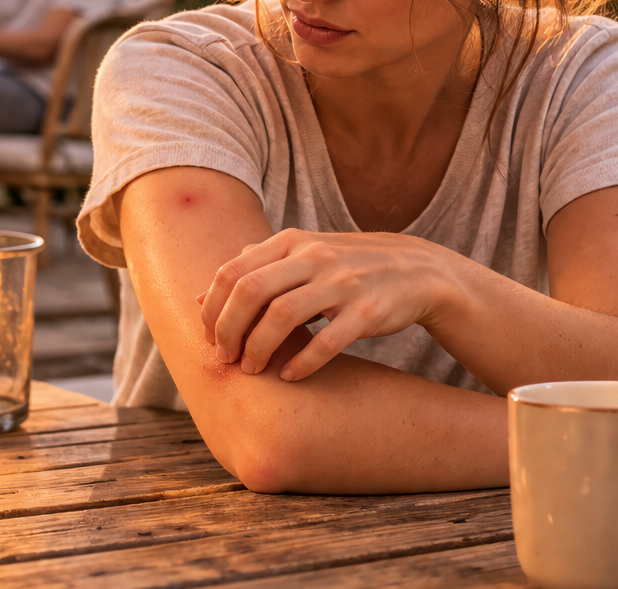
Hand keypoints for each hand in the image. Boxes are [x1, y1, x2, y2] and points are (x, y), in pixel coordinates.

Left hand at [198, 229, 456, 382]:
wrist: (416, 271)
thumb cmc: (346, 267)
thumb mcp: (302, 253)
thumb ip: (254, 268)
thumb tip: (201, 294)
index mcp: (291, 241)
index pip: (233, 272)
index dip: (213, 308)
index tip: (208, 337)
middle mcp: (313, 256)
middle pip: (250, 291)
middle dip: (229, 330)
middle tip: (224, 358)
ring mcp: (342, 281)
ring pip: (282, 315)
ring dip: (259, 347)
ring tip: (251, 369)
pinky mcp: (368, 310)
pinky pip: (328, 340)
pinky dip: (303, 362)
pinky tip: (290, 376)